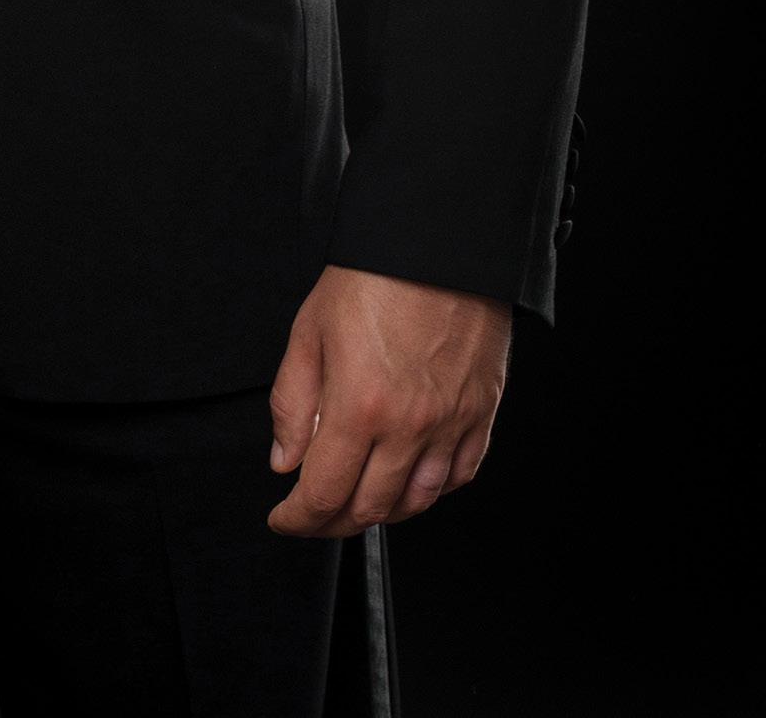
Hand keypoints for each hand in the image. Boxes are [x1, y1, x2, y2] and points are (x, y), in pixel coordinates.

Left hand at [266, 265, 509, 537]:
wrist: (437, 241)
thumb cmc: (371, 277)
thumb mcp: (309, 331)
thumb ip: (293, 403)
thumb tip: (286, 461)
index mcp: (359, 406)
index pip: (324, 493)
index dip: (298, 518)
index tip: (283, 518)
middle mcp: (409, 426)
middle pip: (369, 508)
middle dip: (332, 523)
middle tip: (313, 515)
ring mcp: (451, 424)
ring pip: (416, 502)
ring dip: (382, 513)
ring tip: (357, 503)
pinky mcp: (482, 414)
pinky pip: (459, 476)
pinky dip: (431, 492)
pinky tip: (410, 483)